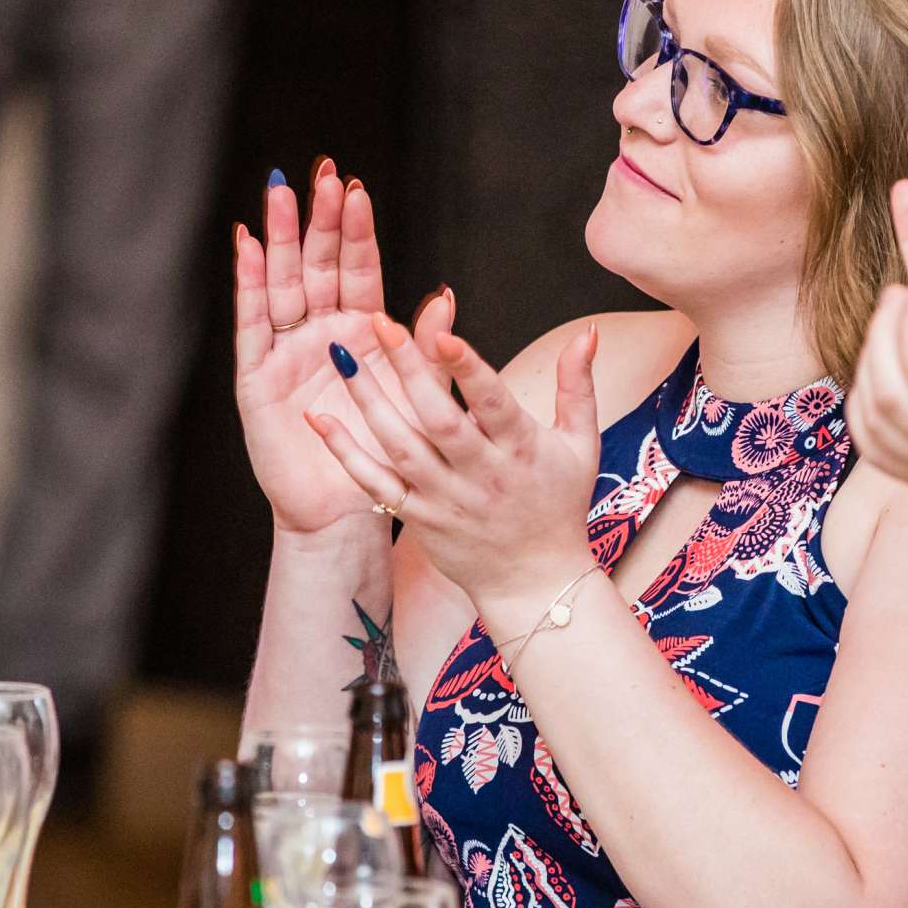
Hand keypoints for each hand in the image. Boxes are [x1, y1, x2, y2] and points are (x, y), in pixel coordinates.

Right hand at [232, 163, 433, 536]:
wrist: (349, 509)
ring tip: (278, 193)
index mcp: (363, 330)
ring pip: (283, 282)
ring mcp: (287, 350)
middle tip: (319, 172)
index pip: (358, 268)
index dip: (356, 230)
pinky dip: (248, 284)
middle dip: (318, 219)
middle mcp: (322, 331)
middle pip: (318, 264)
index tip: (355, 186)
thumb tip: (446, 296)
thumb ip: (428, 348)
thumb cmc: (390, 451)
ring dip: (280, 239)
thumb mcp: (418, 394)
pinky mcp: (258, 376)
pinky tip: (244, 246)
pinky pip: (253, 323)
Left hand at [307, 312, 602, 615]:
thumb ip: (578, 385)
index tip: (441, 333)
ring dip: (369, 402)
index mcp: (522, 450)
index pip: (494, 403)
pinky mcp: (420, 519)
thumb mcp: (581, 443)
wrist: (536, 583)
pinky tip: (321, 421)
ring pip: (402, 448)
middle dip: (409, 371)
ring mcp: (447, 500)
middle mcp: (483, 475)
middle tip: (380, 324)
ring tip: (342, 359)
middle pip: (440, 420)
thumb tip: (587, 332)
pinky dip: (347, 454)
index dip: (468, 369)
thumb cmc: (559, 505)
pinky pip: (377, 485)